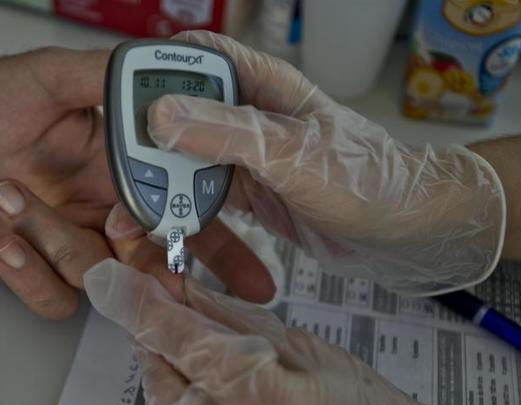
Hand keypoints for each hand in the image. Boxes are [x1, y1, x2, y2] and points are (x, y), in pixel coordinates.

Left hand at [0, 48, 273, 318]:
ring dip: (57, 245)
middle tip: (174, 290)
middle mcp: (107, 213)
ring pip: (102, 280)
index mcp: (123, 170)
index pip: (184, 205)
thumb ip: (102, 77)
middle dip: (174, 279)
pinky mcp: (36, 271)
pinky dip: (32, 278)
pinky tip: (6, 244)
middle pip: (161, 261)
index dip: (216, 236)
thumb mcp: (49, 76)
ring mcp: (74, 245)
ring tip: (7, 197)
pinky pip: (55, 300)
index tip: (245, 263)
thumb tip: (155, 70)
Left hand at [83, 258, 520, 404]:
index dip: (130, 296)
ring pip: (160, 402)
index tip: (106, 273)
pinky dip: (183, 401)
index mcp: (258, 387)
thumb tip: (183, 291)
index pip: (169, 331)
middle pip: (155, 366)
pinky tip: (216, 389)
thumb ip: (236, 322)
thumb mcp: (309, 350)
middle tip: (176, 306)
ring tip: (210, 353)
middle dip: (156, 331)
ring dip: (169, 368)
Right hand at [147, 31, 506, 295]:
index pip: (197, 56)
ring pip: (186, 156)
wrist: (404, 232)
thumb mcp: (291, 153)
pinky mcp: (250, 190)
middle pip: (180, 111)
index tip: (116, 97)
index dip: (155, 68)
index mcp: (261, 84)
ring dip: (160, 179)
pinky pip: (203, 192)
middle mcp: (249, 114)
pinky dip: (182, 208)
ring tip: (132, 207)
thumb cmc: (366, 179)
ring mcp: (247, 154)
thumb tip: (161, 114)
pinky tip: (162, 224)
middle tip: (116, 170)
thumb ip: (227, 132)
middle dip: (145, 138)